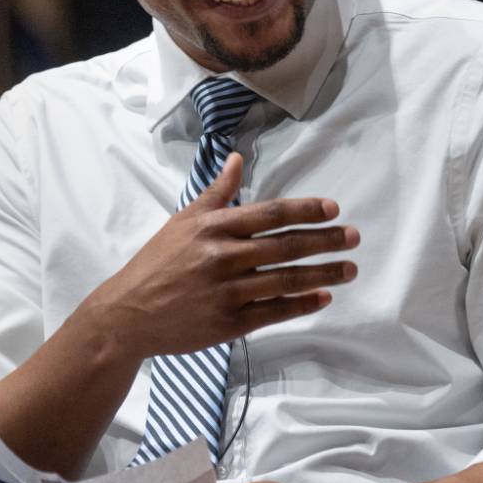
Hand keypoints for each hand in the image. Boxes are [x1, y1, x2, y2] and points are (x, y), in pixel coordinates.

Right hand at [86, 153, 357, 359]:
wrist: (127, 314)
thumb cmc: (158, 263)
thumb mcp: (184, 221)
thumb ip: (217, 192)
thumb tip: (238, 159)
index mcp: (212, 227)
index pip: (270, 214)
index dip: (305, 211)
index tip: (334, 210)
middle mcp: (221, 256)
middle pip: (285, 246)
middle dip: (325, 241)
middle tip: (354, 238)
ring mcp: (226, 292)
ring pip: (285, 280)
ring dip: (323, 274)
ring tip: (349, 269)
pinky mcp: (228, 323)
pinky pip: (274, 311)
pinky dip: (302, 304)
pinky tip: (323, 298)